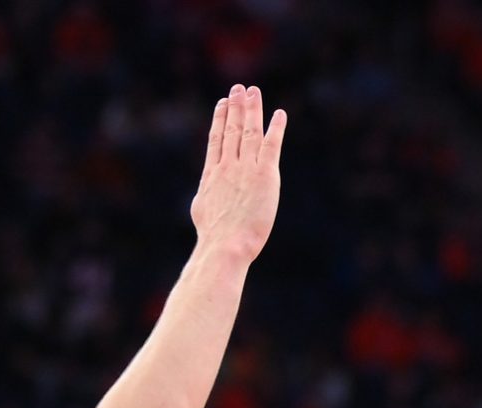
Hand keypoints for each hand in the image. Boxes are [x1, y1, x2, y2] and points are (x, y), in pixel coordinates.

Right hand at [191, 84, 285, 261]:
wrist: (225, 244)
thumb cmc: (213, 234)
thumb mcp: (201, 208)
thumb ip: (206, 193)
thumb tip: (204, 192)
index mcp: (212, 173)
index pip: (217, 139)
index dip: (220, 118)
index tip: (223, 103)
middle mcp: (228, 166)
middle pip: (232, 129)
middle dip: (236, 106)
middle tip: (239, 88)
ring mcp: (246, 169)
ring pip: (249, 132)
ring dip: (252, 110)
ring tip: (254, 92)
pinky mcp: (265, 176)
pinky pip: (271, 146)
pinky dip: (276, 128)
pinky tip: (279, 114)